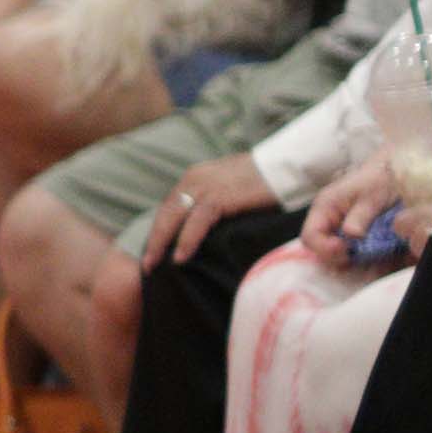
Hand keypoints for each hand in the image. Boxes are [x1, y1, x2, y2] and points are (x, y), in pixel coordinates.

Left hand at [139, 150, 280, 266]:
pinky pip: (196, 222)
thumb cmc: (264, 182)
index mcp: (196, 177)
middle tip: (145, 264)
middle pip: (165, 213)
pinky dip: (186, 241)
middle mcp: (195, 179)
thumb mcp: (230, 188)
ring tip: (153, 265)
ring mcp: (205, 186)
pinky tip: (180, 258)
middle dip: (153, 240)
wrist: (286, 167)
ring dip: (161, 244)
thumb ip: (214, 202)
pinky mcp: (219, 196)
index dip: (159, 230)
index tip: (152, 250)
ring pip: (173, 218)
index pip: (169, 207)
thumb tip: (206, 227)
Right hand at [298, 156, 405, 266]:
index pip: (310, 236)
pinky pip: (342, 248)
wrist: (392, 172)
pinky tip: (366, 255)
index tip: (346, 251)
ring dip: (343, 258)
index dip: (324, 248)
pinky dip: (352, 255)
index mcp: (325, 206)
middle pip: (316, 247)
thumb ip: (360, 216)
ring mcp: (336, 224)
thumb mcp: (372, 198)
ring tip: (362, 259)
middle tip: (355, 258)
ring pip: (329, 250)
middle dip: (333, 257)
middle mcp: (326, 217)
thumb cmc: (380, 179)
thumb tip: (351, 235)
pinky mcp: (347, 230)